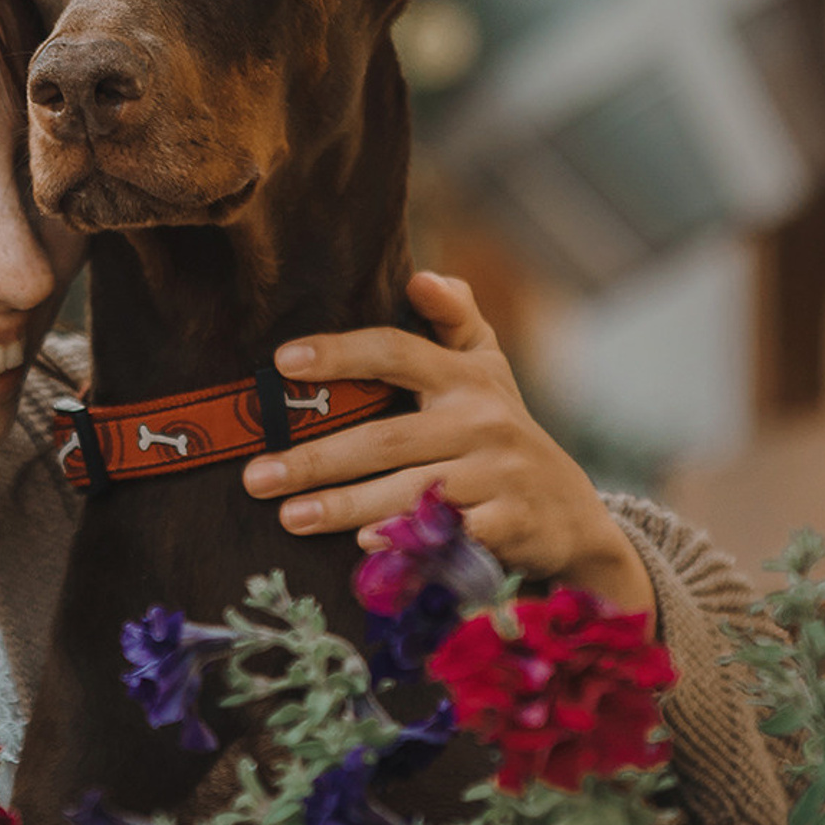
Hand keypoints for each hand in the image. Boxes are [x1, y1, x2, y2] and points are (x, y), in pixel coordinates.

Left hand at [240, 271, 655, 625]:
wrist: (569, 513)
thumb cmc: (500, 430)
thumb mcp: (487, 368)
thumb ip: (454, 318)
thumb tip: (420, 276)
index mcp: (466, 377)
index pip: (394, 353)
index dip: (339, 354)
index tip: (281, 362)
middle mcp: (482, 421)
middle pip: (384, 439)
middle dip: (315, 460)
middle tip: (256, 476)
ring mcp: (498, 475)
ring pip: (407, 491)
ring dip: (343, 506)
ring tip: (288, 517)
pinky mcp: (509, 525)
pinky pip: (445, 535)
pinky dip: (404, 542)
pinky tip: (362, 548)